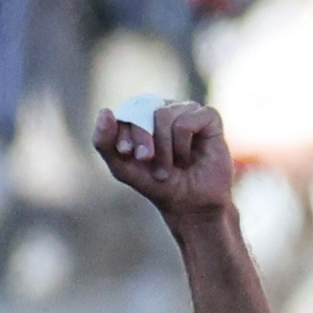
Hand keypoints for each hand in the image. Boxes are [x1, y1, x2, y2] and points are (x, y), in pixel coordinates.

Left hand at [97, 100, 238, 220]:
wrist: (191, 205)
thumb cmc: (159, 185)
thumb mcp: (122, 167)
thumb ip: (104, 142)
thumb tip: (105, 110)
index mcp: (144, 114)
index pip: (128, 109)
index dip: (125, 132)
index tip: (126, 153)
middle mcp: (167, 107)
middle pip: (144, 109)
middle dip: (143, 139)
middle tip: (147, 160)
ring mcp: (188, 110)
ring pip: (165, 116)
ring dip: (164, 149)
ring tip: (172, 166)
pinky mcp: (209, 117)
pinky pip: (186, 123)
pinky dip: (182, 145)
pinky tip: (188, 158)